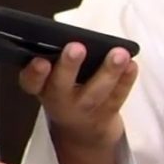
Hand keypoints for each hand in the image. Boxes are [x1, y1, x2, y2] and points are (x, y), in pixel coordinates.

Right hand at [18, 43, 137, 146]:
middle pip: (62, 86)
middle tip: (76, 47)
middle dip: (69, 67)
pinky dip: (126, 80)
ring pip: (97, 91)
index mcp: (41, 88)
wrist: (81, 129)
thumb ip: (50, 58)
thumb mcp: (46, 79)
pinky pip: (119, 95)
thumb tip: (64, 34)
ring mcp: (86, 107)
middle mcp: (60, 100)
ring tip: (119, 53)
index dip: (35, 72)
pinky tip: (131, 65)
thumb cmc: (62, 90)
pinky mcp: (109, 109)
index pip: (31, 82)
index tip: (40, 61)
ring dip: (108, 72)